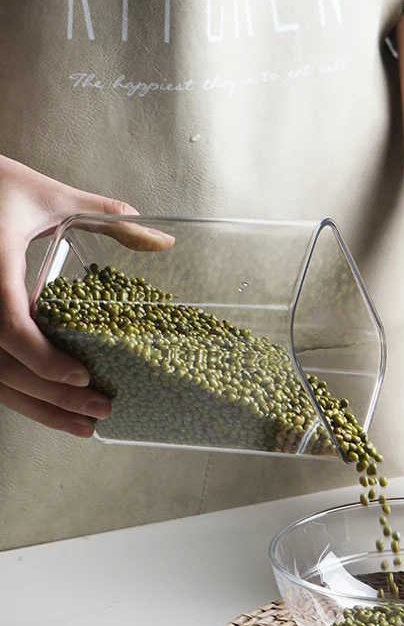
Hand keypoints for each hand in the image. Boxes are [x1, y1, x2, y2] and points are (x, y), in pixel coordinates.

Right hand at [0, 155, 169, 435]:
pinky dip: (22, 394)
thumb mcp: (51, 198)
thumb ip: (107, 218)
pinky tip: (55, 410)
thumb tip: (164, 241)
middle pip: (5, 367)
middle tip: (101, 411)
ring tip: (84, 427)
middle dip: (53, 396)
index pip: (10, 325)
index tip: (82, 375)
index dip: (44, 358)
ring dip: (39, 407)